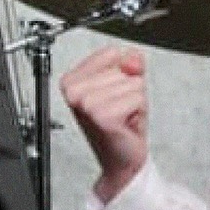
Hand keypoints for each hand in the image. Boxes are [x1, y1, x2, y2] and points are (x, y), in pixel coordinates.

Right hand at [59, 46, 148, 202]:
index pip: (111, 52)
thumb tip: (132, 57)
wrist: (120, 157)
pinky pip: (137, 98)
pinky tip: (124, 122)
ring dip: (135, 100)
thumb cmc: (120, 121)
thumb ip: (131, 62)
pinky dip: (138, 110)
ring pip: (133, 82)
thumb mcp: (126, 84)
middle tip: (119, 108)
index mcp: (72, 80)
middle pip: (124, 68)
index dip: (122, 72)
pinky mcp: (101, 116)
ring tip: (122, 115)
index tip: (113, 92)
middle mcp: (74, 91)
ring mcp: (86, 104)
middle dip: (129, 88)